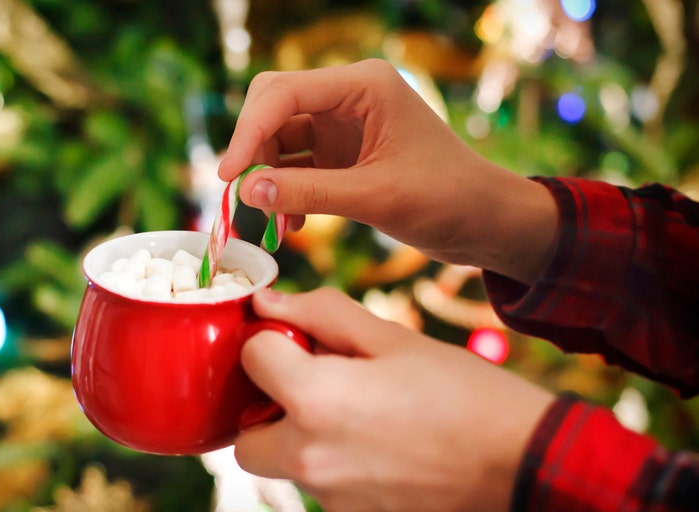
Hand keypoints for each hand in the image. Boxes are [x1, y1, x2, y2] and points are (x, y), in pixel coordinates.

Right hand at [219, 59, 556, 284]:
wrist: (485, 222)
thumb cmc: (447, 199)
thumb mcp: (374, 197)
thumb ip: (308, 193)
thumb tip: (246, 191)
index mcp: (364, 85)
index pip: (284, 93)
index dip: (249, 132)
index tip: (228, 176)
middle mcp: (349, 96)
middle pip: (274, 108)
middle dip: (254, 151)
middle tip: (241, 194)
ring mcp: (344, 124)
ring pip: (280, 140)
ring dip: (269, 179)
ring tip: (274, 222)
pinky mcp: (342, 153)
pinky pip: (297, 166)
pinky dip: (287, 192)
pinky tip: (293, 224)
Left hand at [235, 288, 553, 511]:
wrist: (526, 466)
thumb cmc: (464, 394)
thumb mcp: (393, 339)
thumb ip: (322, 315)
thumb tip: (271, 304)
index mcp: (315, 402)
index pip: (253, 360)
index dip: (273, 341)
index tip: (302, 342)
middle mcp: (311, 459)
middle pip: (246, 440)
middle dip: (266, 411)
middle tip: (311, 387)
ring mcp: (333, 498)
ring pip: (286, 466)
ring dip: (302, 438)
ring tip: (361, 413)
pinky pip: (323, 487)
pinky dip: (335, 464)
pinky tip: (382, 443)